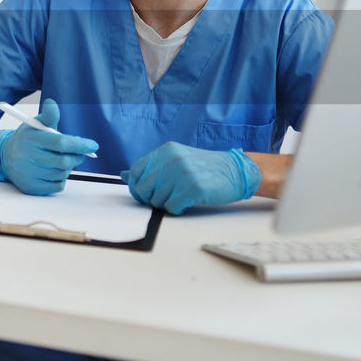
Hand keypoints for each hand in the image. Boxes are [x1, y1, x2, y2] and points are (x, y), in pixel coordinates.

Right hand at [0, 98, 98, 194]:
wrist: (5, 157)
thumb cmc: (26, 140)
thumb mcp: (35, 124)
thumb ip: (48, 116)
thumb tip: (52, 104)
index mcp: (31, 139)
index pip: (61, 143)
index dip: (80, 144)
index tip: (92, 145)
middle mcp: (28, 158)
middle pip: (64, 161)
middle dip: (77, 157)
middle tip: (78, 153)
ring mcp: (29, 174)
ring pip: (63, 174)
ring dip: (68, 167)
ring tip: (60, 159)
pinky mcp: (31, 187)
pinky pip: (58, 186)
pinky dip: (61, 178)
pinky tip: (53, 170)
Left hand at [121, 142, 259, 214]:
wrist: (236, 171)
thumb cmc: (205, 168)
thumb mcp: (176, 161)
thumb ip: (152, 168)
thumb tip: (124, 175)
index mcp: (165, 151)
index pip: (135, 172)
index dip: (136, 188)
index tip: (144, 194)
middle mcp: (171, 159)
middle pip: (143, 189)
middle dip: (150, 199)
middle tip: (165, 199)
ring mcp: (182, 173)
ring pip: (157, 201)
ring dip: (167, 204)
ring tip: (182, 196)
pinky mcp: (193, 187)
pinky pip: (172, 208)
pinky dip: (178, 209)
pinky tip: (188, 201)